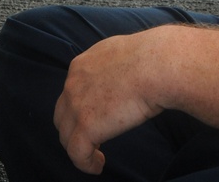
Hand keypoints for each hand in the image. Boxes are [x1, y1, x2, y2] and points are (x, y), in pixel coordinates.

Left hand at [53, 29, 169, 173]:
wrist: (156, 65)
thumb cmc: (152, 59)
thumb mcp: (122, 53)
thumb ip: (114, 65)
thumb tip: (126, 73)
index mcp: (82, 66)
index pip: (71, 93)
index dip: (81, 108)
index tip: (97, 117)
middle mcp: (73, 84)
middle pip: (62, 114)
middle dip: (74, 128)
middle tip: (93, 138)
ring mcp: (77, 105)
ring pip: (66, 136)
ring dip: (79, 147)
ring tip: (96, 156)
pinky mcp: (86, 126)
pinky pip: (77, 153)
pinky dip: (86, 163)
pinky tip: (98, 165)